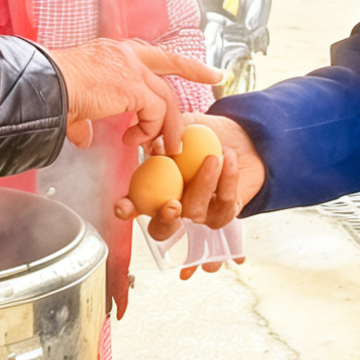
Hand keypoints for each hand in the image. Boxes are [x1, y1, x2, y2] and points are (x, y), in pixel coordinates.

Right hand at [51, 40, 218, 151]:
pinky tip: (134, 142)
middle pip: (172, 63)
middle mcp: (128, 55)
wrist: (47, 86)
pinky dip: (149, 131)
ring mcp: (133, 70)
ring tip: (165, 148)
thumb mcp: (74, 103)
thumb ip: (83, 120)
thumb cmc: (53, 90)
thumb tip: (84, 137)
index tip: (201, 63)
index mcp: (115, 53)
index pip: (155, 54)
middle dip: (196, 71)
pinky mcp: (135, 88)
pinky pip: (155, 113)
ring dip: (167, 126)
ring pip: (165, 98)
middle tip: (217, 77)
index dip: (180, 60)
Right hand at [114, 116, 266, 270]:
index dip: (126, 210)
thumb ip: (166, 137)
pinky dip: (227, 179)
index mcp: (154, 190)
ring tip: (212, 157)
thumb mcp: (181, 129)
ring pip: (195, 212)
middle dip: (165, 220)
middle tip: (172, 205)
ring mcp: (198, 215)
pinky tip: (228, 157)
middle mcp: (173, 208)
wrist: (236, 136)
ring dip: (203, 184)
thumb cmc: (201, 134)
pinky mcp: (224, 214)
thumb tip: (155, 147)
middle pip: (162, 229)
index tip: (122, 207)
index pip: (134, 206)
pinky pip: (224, 205)